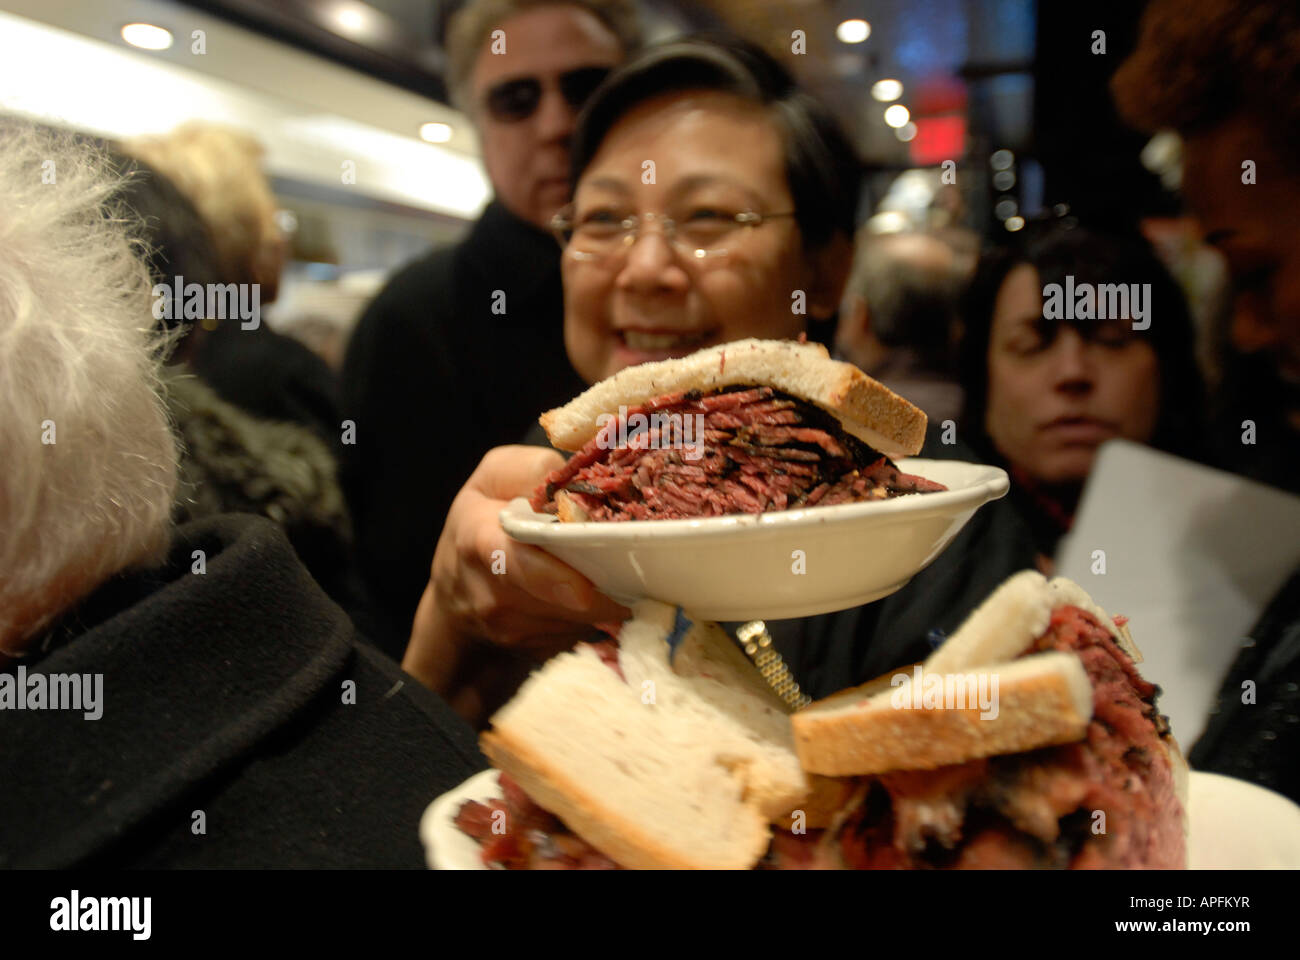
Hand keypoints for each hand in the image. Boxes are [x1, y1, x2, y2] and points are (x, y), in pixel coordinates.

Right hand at [404, 445, 629, 703]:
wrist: (453, 591)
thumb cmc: (481, 519)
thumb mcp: (496, 476)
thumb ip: (535, 471)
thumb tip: (579, 483)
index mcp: (480, 540)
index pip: (514, 563)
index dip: (551, 577)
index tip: (584, 591)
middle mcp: (492, 594)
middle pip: (561, 599)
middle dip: (600, 587)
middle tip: (632, 569)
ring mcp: (510, 630)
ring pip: (577, 619)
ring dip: (601, 599)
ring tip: (605, 570)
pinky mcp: (532, 651)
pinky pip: (578, 633)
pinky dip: (592, 614)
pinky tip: (586, 593)